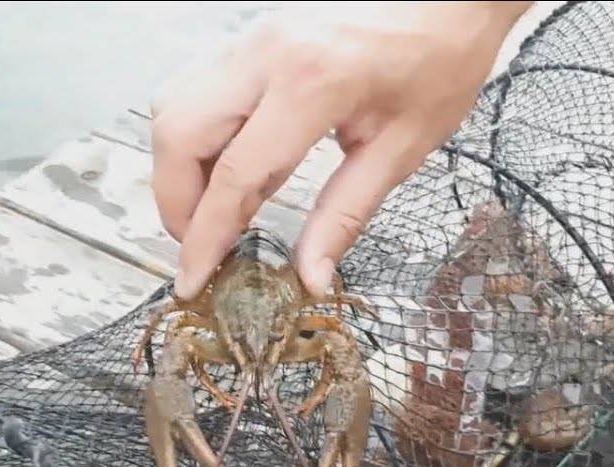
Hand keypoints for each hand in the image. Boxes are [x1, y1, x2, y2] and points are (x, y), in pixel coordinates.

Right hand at [150, 1, 533, 298]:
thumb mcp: (403, 148)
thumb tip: (311, 276)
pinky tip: (230, 166)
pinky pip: (194, 90)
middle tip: (204, 247)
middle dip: (176, 205)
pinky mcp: (249, 39)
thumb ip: (347, 216)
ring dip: (179, 169)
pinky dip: (194, 137)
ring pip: (173, 109)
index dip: (205, 238)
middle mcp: (266, 54)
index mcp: (310, 83)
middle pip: (178, 137)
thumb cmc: (440, 56)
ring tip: (215, 212)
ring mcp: (250, 40)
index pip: (232, 175)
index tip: (194, 279)